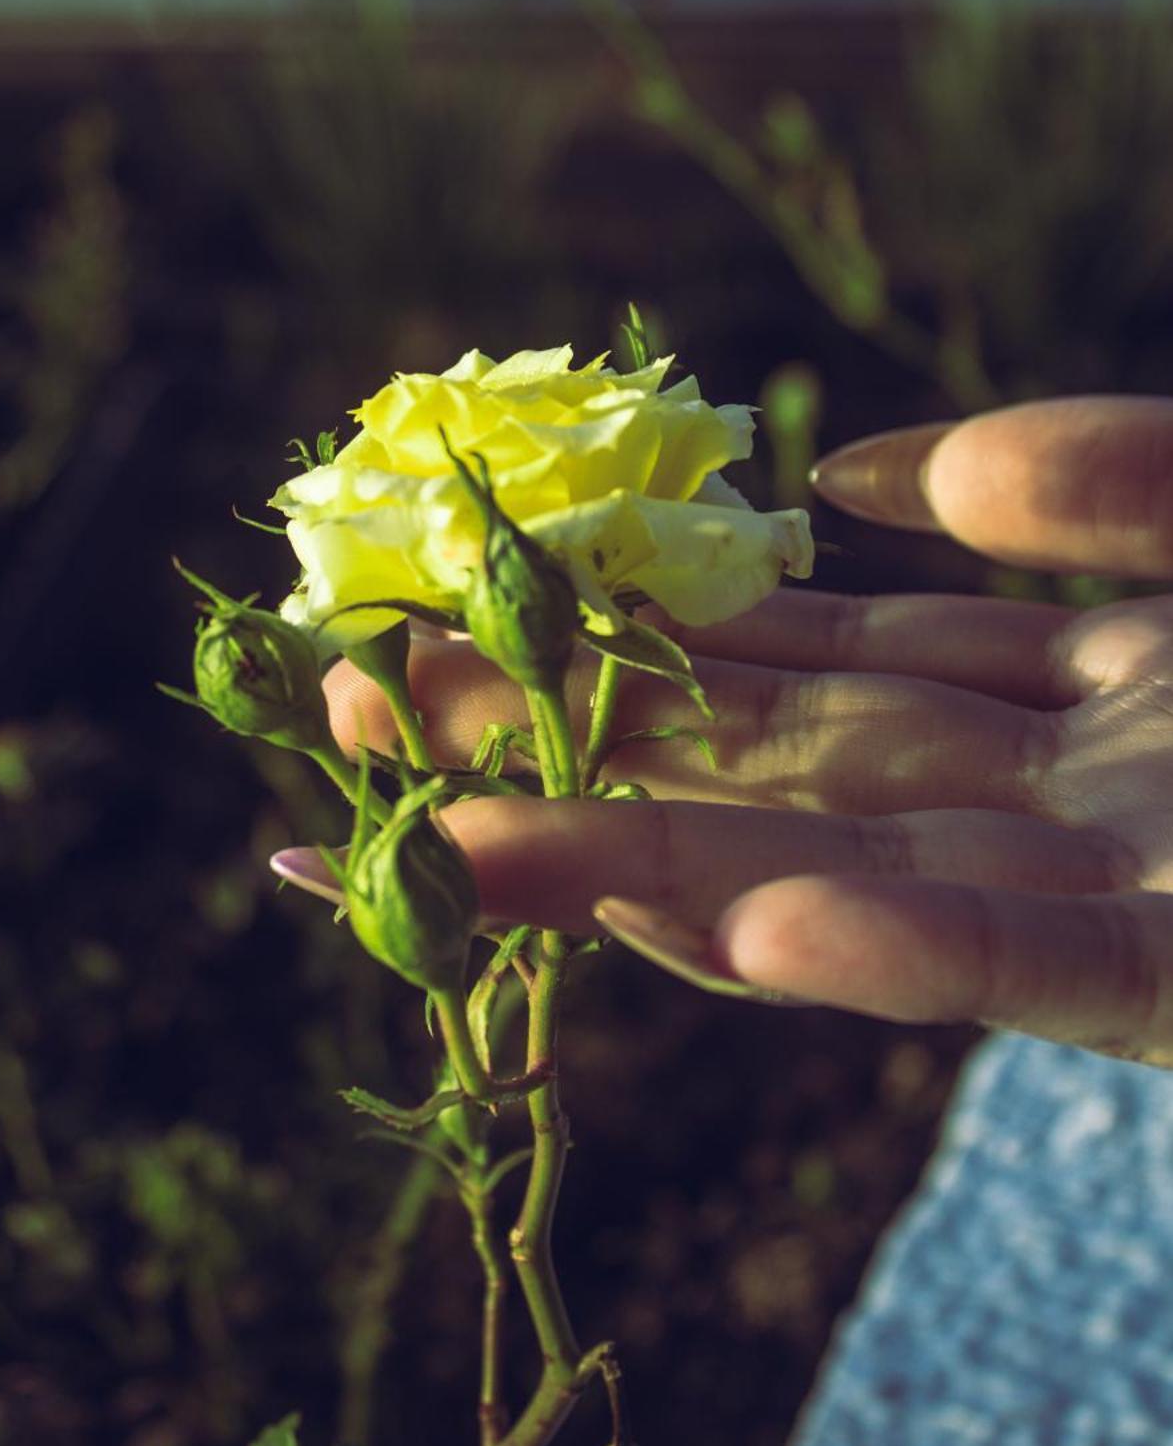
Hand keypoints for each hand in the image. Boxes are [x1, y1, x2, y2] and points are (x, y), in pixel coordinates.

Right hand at [281, 397, 1172, 1064]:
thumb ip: (1080, 476)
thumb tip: (837, 487)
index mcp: (1067, 695)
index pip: (806, 669)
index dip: (625, 639)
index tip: (449, 617)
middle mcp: (1052, 804)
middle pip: (771, 779)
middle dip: (567, 759)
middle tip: (350, 732)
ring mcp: (1119, 891)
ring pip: (848, 892)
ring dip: (660, 878)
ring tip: (457, 856)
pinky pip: (1047, 969)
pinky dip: (903, 955)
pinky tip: (757, 931)